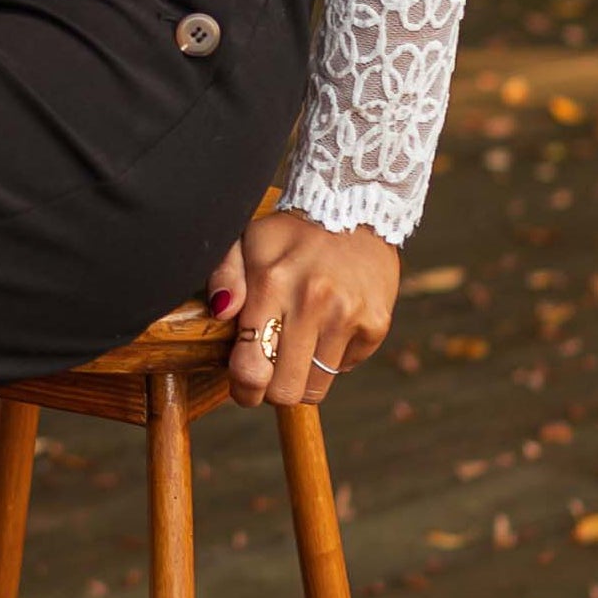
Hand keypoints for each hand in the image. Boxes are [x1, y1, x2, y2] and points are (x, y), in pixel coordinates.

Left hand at [207, 209, 399, 409]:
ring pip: (315, 387)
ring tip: (298, 346)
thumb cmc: (291, 235)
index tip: (245, 383)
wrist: (355, 208)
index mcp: (272, 284)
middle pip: (285, 390)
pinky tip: (329, 327)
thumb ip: (224, 276)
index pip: (251, 368)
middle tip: (270, 371)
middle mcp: (312, 301)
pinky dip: (333, 358)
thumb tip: (221, 311)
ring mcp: (348, 314)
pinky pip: (345, 367)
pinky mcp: (376, 323)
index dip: (244, 389)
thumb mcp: (246, 242)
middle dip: (271, 390)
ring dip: (302, 377)